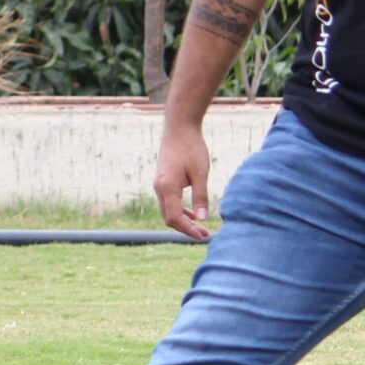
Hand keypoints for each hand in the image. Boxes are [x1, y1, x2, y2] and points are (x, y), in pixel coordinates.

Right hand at [156, 121, 212, 240]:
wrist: (179, 127)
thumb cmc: (191, 147)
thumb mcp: (200, 172)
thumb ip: (201, 196)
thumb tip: (202, 218)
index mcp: (167, 187)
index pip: (175, 217)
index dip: (188, 230)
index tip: (203, 236)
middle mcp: (159, 188)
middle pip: (169, 217)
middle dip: (185, 229)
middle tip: (205, 235)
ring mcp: (159, 184)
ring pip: (168, 210)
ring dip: (183, 221)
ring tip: (200, 227)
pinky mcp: (163, 180)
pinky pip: (168, 202)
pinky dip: (180, 210)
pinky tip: (192, 214)